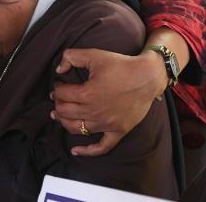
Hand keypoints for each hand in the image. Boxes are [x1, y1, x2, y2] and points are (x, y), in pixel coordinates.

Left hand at [51, 48, 165, 155]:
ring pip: (76, 128)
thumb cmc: (121, 65)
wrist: (148, 76)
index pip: (62, 94)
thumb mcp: (94, 55)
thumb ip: (71, 57)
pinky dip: (87, 151)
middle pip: (65, 112)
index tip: (59, 84)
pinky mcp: (118, 131)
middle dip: (58, 104)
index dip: (57, 88)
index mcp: (87, 93)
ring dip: (64, 122)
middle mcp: (95, 111)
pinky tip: (75, 151)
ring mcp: (107, 124)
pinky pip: (101, 147)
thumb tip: (58, 69)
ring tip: (59, 116)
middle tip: (58, 98)